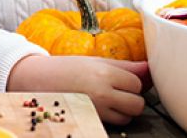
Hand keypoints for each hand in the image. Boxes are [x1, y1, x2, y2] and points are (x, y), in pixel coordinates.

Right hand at [7, 54, 148, 124]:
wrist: (36, 80)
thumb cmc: (66, 68)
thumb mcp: (95, 61)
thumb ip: (125, 67)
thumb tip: (149, 68)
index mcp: (104, 73)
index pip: (137, 83)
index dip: (131, 82)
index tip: (120, 79)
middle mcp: (102, 93)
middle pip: (137, 104)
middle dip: (131, 99)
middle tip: (117, 92)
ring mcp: (96, 110)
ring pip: (127, 118)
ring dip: (123, 111)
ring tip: (107, 100)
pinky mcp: (90, 120)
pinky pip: (113, 124)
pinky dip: (111, 118)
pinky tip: (99, 108)